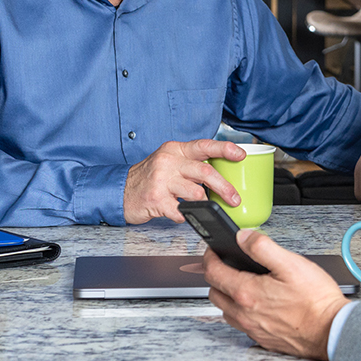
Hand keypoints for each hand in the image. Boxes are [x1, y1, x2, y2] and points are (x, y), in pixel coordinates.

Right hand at [123, 139, 245, 224]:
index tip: (240, 155)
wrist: (120, 190)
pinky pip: (180, 210)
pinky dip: (186, 215)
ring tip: (208, 206)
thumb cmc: (149, 177)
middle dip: (225, 187)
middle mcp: (168, 162)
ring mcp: (161, 180)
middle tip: (235, 198)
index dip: (225, 149)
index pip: (204, 145)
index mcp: (175, 150)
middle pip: (205, 172)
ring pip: (196, 193)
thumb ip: (191, 164)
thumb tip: (222, 173)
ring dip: (205, 203)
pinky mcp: (156, 199)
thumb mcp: (169, 162)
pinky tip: (185, 214)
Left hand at [204, 229, 349, 360]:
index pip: (213, 272)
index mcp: (247, 293)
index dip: (210, 257)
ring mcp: (252, 329)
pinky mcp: (262, 339)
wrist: (331, 331)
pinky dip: (242, 311)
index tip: (213, 250)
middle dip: (216, 276)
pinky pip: (241, 324)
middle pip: (215, 292)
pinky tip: (258, 304)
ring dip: (227, 296)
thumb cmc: (316, 300)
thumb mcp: (291, 263)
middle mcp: (244, 314)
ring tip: (242, 284)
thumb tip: (242, 237)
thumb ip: (262, 247)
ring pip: (226, 310)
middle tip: (227, 265)